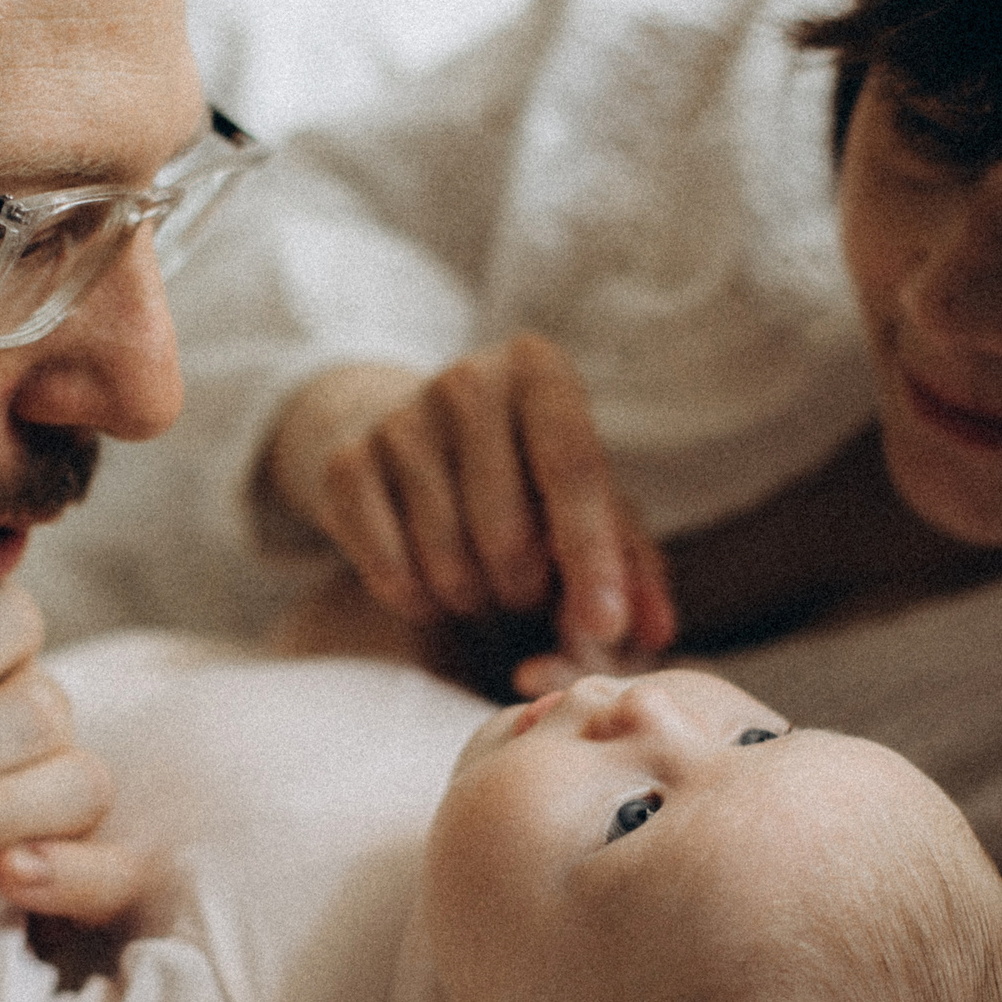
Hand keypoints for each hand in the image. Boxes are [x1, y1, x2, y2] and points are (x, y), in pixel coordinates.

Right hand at [263, 334, 676, 678]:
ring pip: (449, 563)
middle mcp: (466, 380)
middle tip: (525, 590)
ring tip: (481, 580)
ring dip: (475, 599)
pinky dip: (421, 601)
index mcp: (539, 370)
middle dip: (526, 589)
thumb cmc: (520, 471)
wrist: (403, 431)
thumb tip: (655, 631)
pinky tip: (430, 581)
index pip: (573, 471)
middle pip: (509, 534)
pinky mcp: (346, 466)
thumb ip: (631, 563)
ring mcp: (398, 421)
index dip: (592, 558)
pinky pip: (392, 573)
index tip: (605, 628)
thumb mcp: (585, 500)